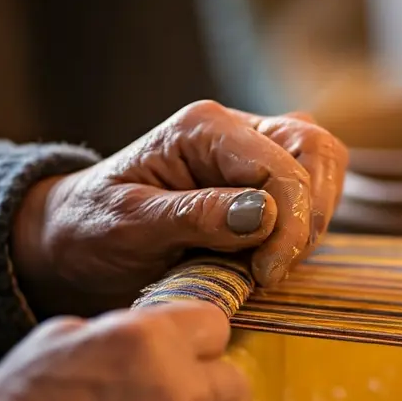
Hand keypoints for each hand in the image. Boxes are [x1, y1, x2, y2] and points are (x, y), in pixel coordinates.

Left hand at [12, 100, 348, 316]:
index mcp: (205, 127)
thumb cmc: (94, 228)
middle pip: (317, 152)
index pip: (280, 164)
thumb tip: (263, 215)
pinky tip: (270, 261)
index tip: (266, 273)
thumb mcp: (129, 225)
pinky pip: (317, 196)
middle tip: (273, 271)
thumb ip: (195, 216)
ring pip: (325, 171)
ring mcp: (260, 153)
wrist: (76, 241)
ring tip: (266, 268)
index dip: (289, 223)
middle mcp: (240, 129)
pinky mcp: (270, 185)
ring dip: (311, 226)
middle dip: (309, 218)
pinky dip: (306, 232)